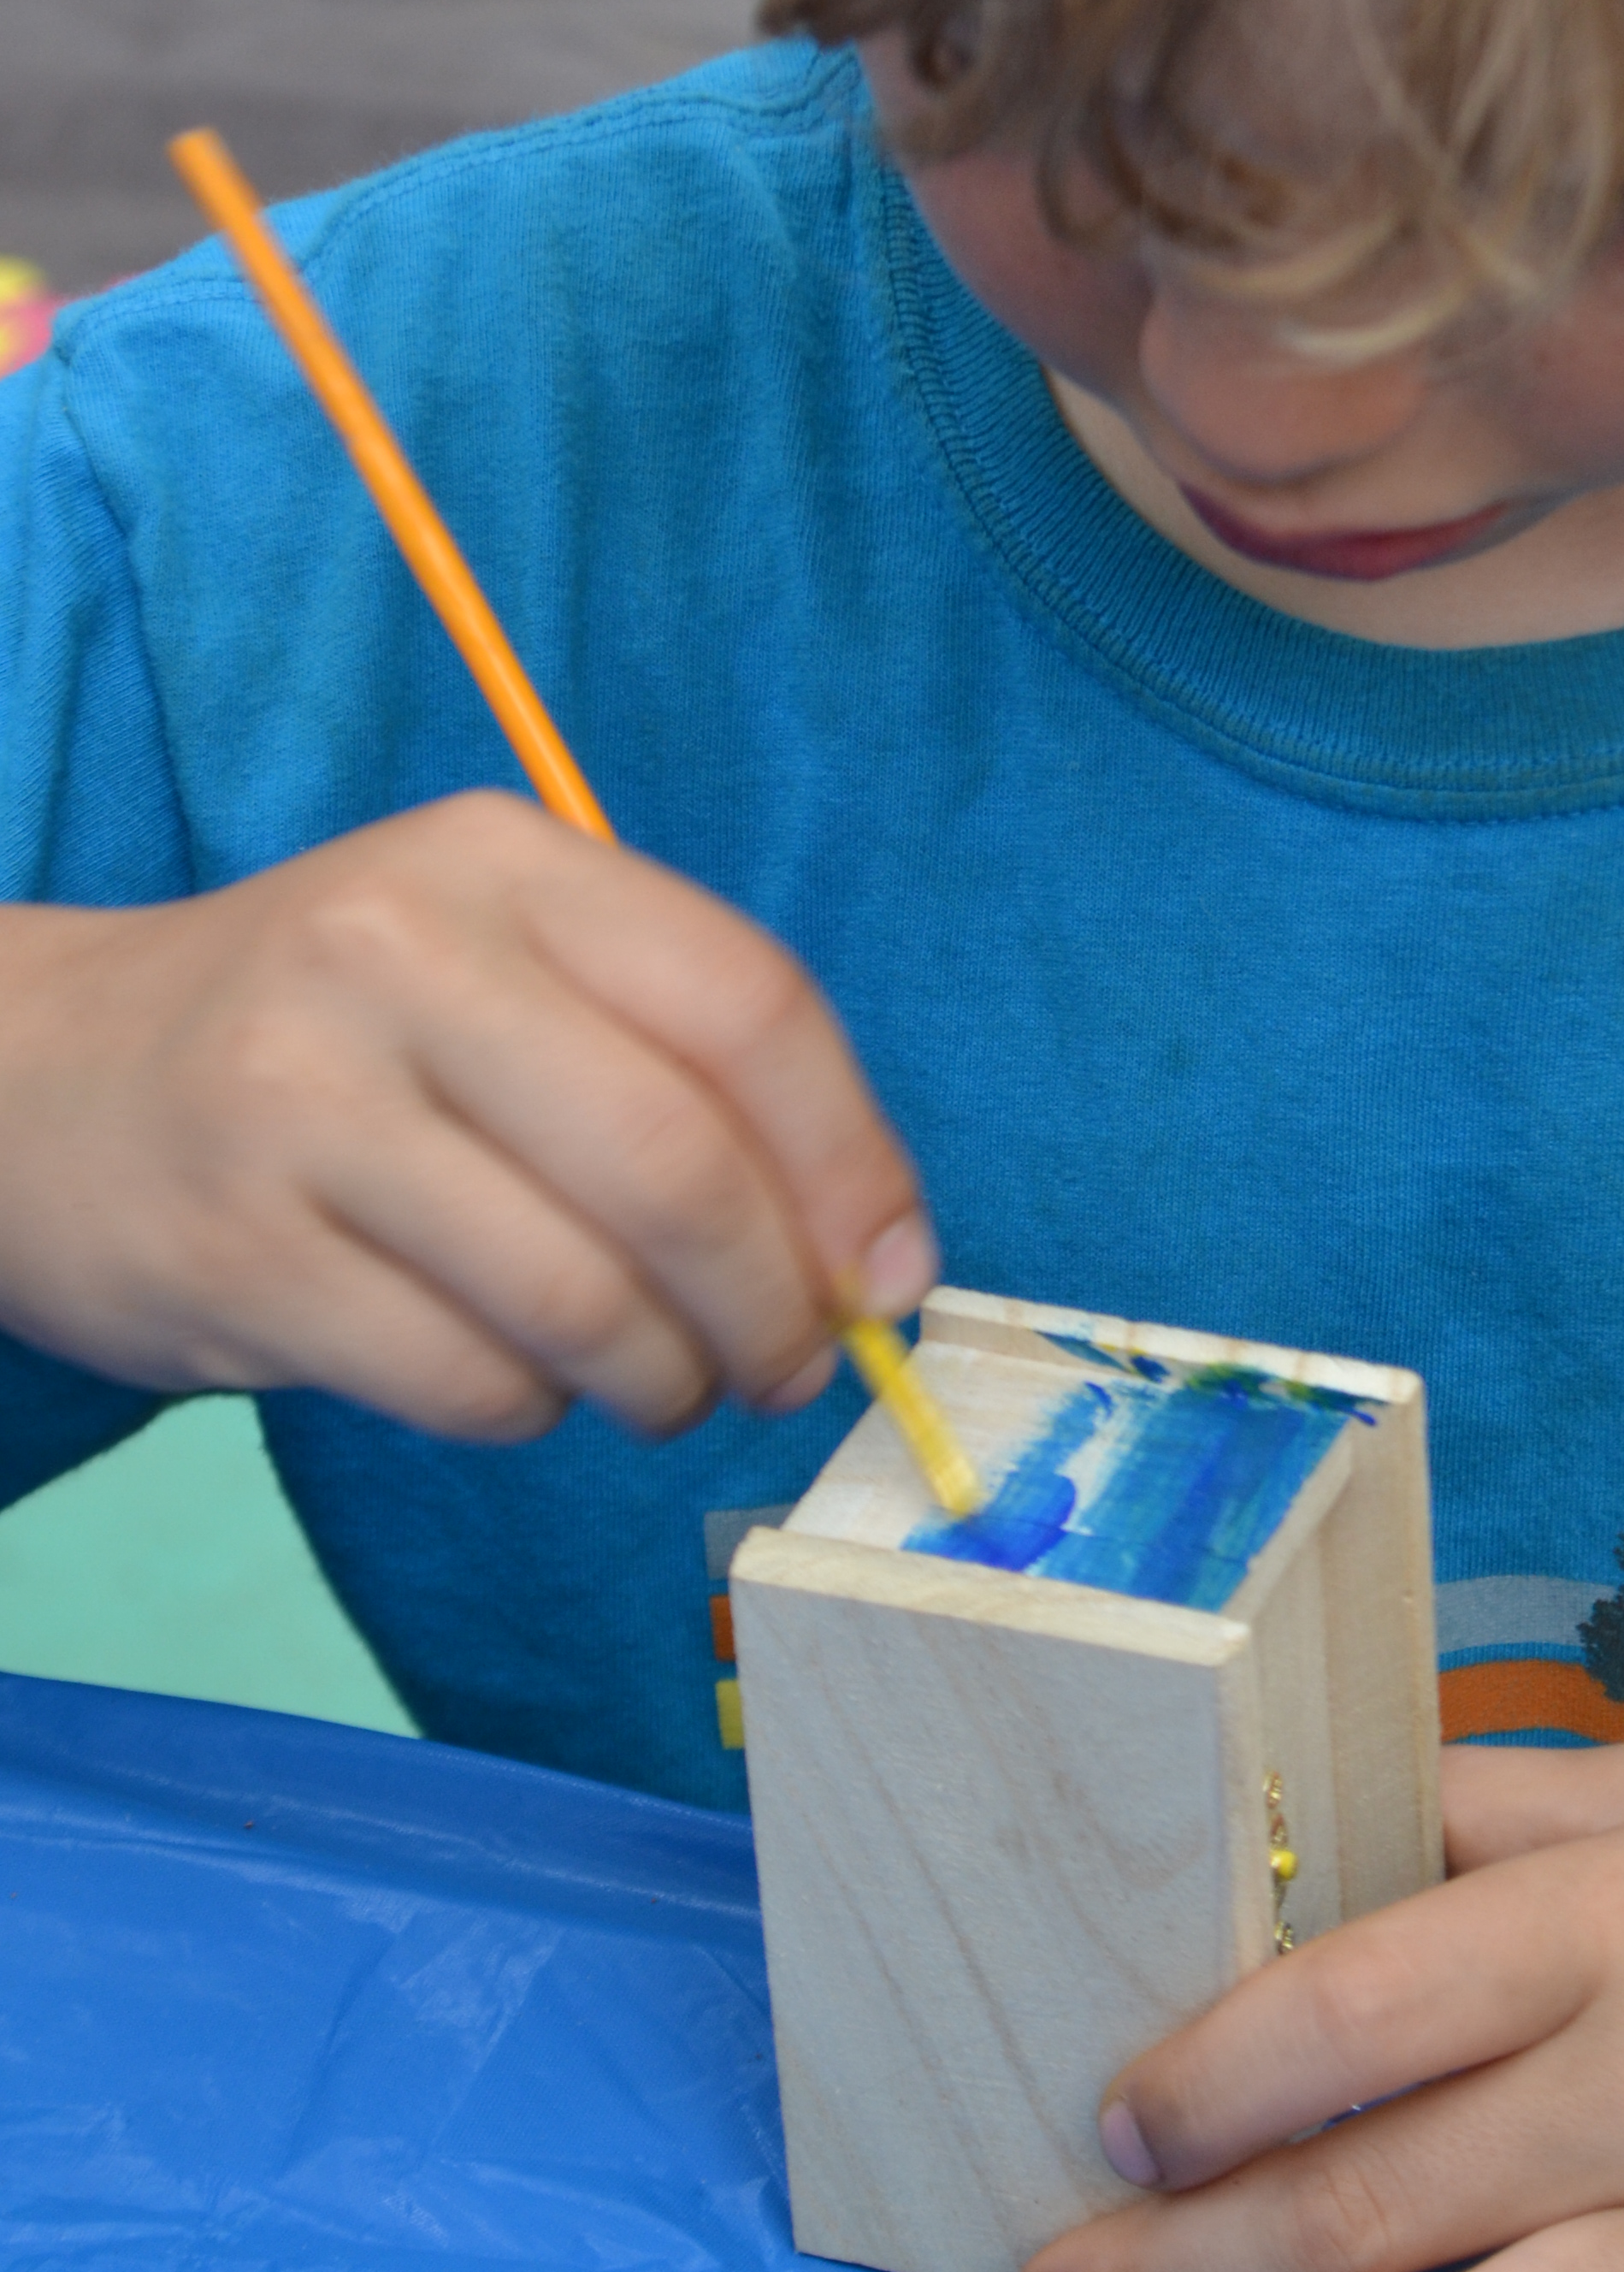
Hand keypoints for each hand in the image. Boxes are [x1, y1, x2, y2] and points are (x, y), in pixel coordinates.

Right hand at [0, 793, 931, 1439]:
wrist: (39, 1079)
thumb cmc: (338, 1036)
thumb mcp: (501, 962)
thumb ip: (686, 1066)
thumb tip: (879, 1258)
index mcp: (501, 861)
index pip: (748, 1004)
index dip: (854, 1160)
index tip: (891, 1270)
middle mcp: (397, 956)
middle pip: (677, 1169)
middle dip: (773, 1305)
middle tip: (788, 1366)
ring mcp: (300, 1104)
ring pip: (580, 1298)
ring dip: (662, 1381)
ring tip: (662, 1387)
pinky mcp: (237, 1256)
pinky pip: (466, 1381)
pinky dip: (532, 1410)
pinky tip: (517, 1377)